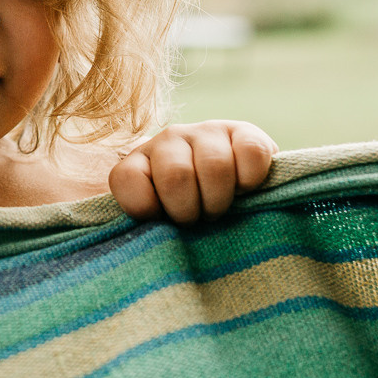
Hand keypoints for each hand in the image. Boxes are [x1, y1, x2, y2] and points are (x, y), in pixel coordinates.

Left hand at [109, 120, 276, 222]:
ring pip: (215, 166)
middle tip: (197, 220)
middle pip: (175, 176)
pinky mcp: (246, 132)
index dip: (146, 209)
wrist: (236, 194)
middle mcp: (170, 139)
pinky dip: (251, 180)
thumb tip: (154, 245)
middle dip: (189, 211)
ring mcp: (207, 131)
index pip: (127, 178)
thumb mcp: (161, 223)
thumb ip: (148, 228)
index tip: (163, 221)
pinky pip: (250, 152)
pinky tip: (245, 189)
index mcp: (140, 161)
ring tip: (220, 208)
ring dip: (220, 200)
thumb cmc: (190, 217)